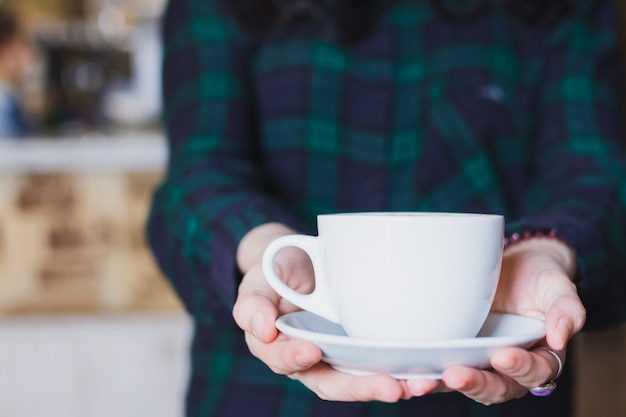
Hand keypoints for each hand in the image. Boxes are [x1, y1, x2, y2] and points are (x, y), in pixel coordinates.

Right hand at [232, 223, 411, 401]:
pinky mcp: (358, 344)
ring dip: (386, 385)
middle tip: (389, 388)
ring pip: (358, 378)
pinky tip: (421, 369)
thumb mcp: (257, 279)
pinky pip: (376, 359)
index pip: (284, 359)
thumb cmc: (275, 270)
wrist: (300, 260)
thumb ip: (252, 303)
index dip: (295, 358)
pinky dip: (397, 367)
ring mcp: (335, 353)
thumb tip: (262, 330)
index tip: (310, 350)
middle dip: (360, 388)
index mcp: (277, 346)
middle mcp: (308, 359)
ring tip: (415, 386)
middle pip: (330, 382)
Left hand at [407, 238, 585, 404]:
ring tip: (421, 382)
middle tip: (456, 375)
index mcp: (539, 356)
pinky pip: (440, 368)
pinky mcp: (453, 352)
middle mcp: (507, 366)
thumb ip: (565, 307)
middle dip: (476, 384)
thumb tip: (561, 335)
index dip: (519, 367)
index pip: (534, 370)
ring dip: (442, 385)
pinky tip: (405, 374)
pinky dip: (425, 374)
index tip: (503, 355)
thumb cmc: (536, 277)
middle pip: (496, 387)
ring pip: (463, 383)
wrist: (510, 264)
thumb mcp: (556, 285)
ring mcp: (478, 361)